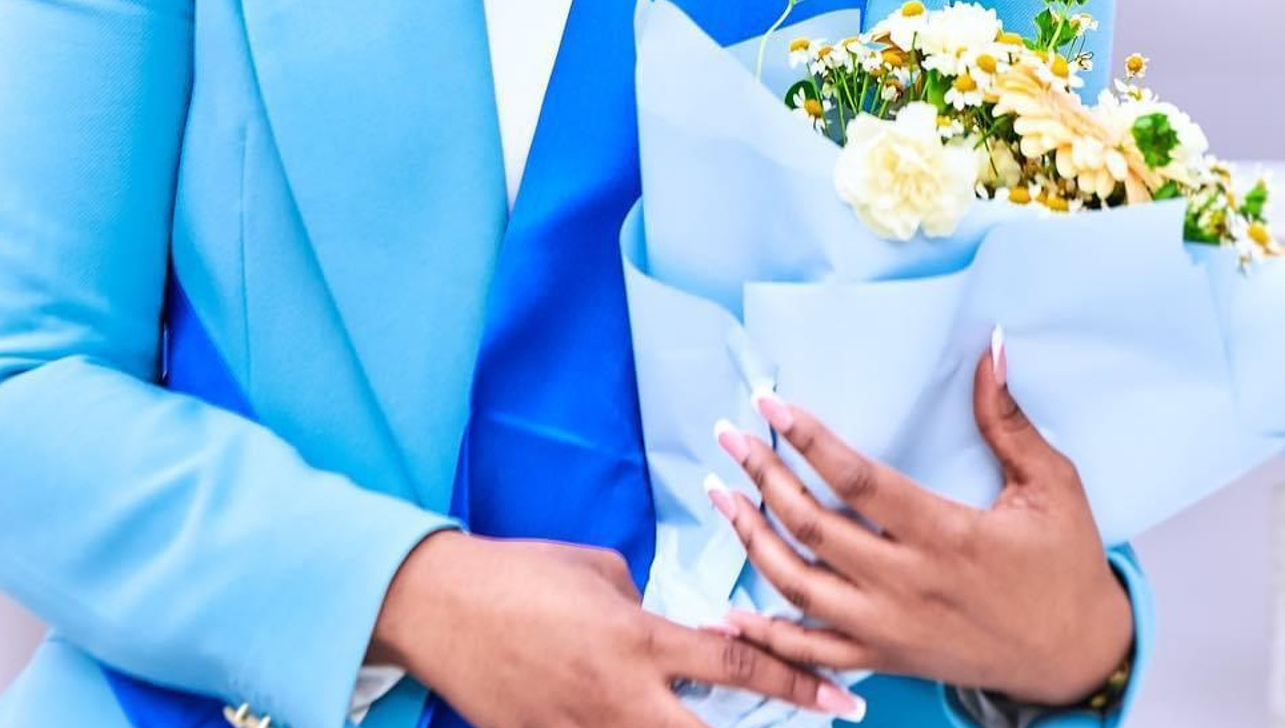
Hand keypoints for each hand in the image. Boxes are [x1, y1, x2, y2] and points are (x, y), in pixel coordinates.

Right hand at [369, 529, 868, 726]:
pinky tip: (654, 724)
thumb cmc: (522, 573)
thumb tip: (667, 636)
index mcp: (638, 640)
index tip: (841, 700)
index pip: (735, 667)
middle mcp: (622, 698)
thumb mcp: (601, 571)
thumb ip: (646, 607)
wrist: (444, 608)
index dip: (794, 684)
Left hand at [706, 334, 1133, 707]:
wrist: (1076, 658)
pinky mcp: (887, 659)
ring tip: (721, 493)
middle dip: (763, 475)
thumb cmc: (1065, 566)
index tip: (770, 403)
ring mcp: (891, 630)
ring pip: (799, 586)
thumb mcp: (1052, 486)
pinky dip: (768, 632)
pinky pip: (813, 652)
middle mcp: (908, 586)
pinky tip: (732, 606)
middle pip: (813, 527)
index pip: (858, 481)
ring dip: (751, 537)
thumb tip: (992, 347)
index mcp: (947, 536)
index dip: (808, 439)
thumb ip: (1009, 419)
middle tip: (730, 435)